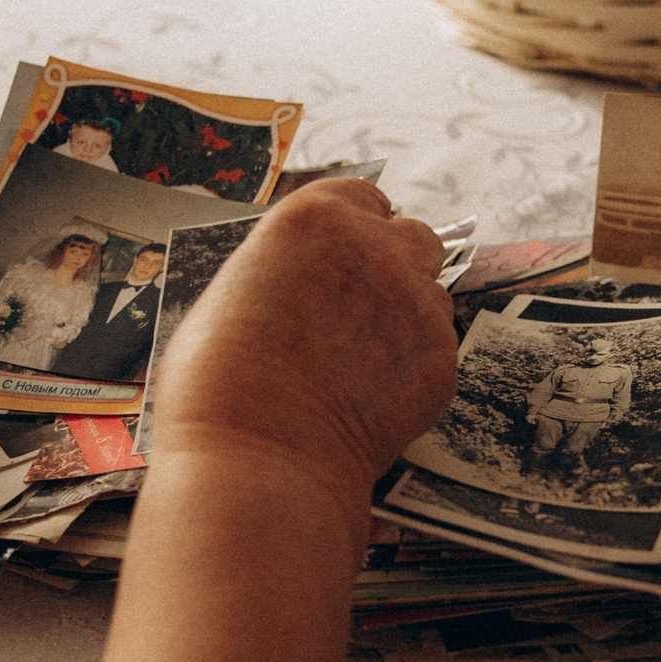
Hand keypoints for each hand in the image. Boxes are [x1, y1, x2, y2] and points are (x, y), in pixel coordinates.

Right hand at [148, 179, 457, 501]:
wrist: (258, 464)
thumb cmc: (218, 388)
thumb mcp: (230, 296)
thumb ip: (281, 270)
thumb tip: (300, 279)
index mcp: (314, 218)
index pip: (362, 197)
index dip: (356, 228)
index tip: (347, 255)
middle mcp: (376, 247)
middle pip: (413, 237)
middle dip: (394, 265)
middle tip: (361, 309)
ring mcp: (416, 302)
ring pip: (433, 294)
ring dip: (407, 317)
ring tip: (359, 364)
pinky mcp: (442, 359)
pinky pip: (439, 351)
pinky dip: (413, 370)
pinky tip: (371, 400)